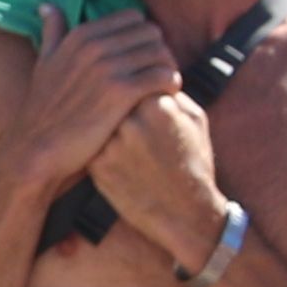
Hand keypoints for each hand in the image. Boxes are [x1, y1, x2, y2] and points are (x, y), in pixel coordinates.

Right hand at [9, 6, 181, 197]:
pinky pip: (163, 76)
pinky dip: (171, 84)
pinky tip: (166, 95)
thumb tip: (47, 5)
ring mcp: (108, 68)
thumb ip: (52, 31)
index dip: (141, 35)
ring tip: (164, 84)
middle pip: (150, 32)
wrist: (36, 149)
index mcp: (80, 35)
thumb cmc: (43, 110)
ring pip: (160, 52)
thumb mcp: (44, 62)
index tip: (141, 55)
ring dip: (167, 66)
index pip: (132, 17)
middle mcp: (95, 46)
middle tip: (157, 70)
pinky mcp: (121, 94)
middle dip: (158, 49)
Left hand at [84, 87, 232, 266]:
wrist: (185, 213)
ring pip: (99, 118)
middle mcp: (132, 122)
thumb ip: (172, 92)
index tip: (140, 98)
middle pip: (113, 95)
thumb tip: (152, 73)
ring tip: (127, 140)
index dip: (137, 87)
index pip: (135, 77)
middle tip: (128, 117)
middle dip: (117, 102)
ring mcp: (112, 144)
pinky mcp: (98, 166)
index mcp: (158, 104)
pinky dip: (98, 144)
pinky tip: (116, 155)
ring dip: (105, 122)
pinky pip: (90, 142)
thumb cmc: (195, 164)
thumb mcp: (196, 119)